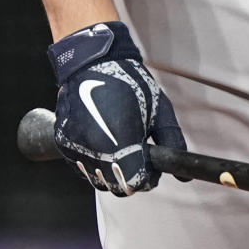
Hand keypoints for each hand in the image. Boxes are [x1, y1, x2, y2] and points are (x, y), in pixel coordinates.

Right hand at [48, 21, 186, 195]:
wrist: (93, 62)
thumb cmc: (129, 82)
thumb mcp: (159, 109)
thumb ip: (171, 142)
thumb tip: (184, 174)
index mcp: (121, 142)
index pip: (136, 182)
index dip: (149, 177)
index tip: (151, 166)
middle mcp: (95, 150)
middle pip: (117, 187)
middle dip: (132, 177)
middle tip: (137, 156)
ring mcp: (77, 149)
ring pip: (99, 181)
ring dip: (113, 173)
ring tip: (120, 148)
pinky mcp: (64, 144)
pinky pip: (82, 168)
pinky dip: (95, 164)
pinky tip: (104, 145)